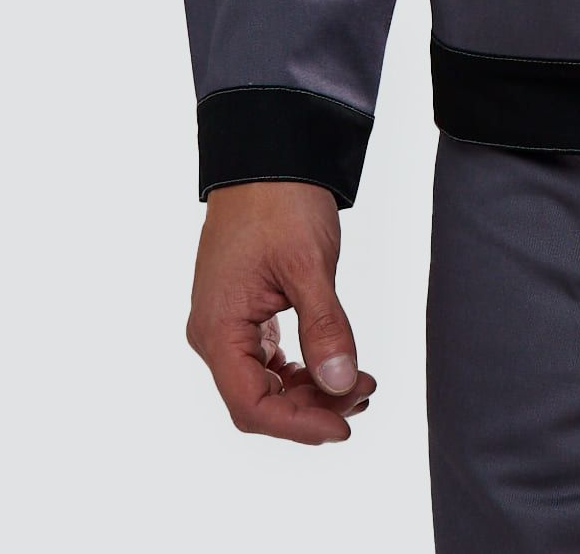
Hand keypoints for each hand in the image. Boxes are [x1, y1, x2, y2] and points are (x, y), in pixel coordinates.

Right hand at [186, 180, 376, 442]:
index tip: (344, 427)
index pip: (252, 405)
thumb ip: (324, 327)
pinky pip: (270, 358)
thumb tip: (340, 384)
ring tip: (360, 380)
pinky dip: (304, 367)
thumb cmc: (281, 202)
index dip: (299, 426)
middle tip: (364, 392)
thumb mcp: (308, 265)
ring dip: (312, 390)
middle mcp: (215, 334)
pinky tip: (336, 365)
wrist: (269, 152)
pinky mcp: (245, 310)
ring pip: (267, 382)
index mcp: (218, 329)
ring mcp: (228, 323)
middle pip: (259, 400)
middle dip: (312, 408)